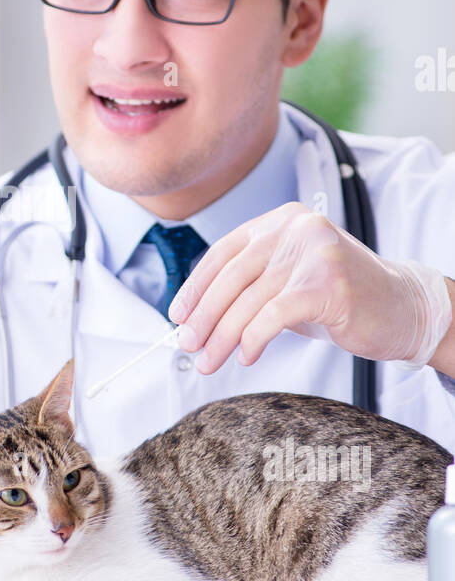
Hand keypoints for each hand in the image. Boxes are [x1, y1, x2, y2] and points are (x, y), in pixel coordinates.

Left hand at [167, 202, 451, 373]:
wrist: (402, 308)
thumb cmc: (339, 299)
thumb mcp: (288, 281)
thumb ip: (250, 286)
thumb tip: (196, 317)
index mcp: (282, 220)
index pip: (225, 251)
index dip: (196, 285)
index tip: (177, 315)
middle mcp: (297, 227)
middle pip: (232, 275)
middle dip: (205, 316)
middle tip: (188, 345)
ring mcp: (315, 253)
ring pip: (249, 299)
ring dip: (223, 336)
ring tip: (210, 361)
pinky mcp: (328, 284)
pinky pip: (274, 315)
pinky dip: (253, 339)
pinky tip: (248, 356)